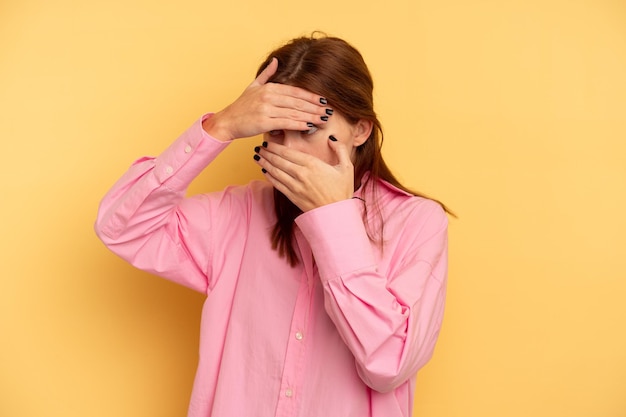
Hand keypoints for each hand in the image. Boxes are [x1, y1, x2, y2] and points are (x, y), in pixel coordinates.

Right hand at [203, 58, 329, 140]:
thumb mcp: (253, 86)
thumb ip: (267, 74)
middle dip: (315, 107)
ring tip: (323, 120)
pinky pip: (286, 122)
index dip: (311, 96)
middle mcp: (268, 96)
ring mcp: (266, 108)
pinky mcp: (264, 121)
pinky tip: (309, 126)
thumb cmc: (241, 106)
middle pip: (297, 102)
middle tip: (328, 112)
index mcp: (269, 87)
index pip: (295, 91)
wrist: (227, 121)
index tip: (323, 101)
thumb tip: (276, 60)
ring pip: (294, 112)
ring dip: (310, 117)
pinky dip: (299, 124)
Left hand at [254, 136, 354, 211]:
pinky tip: (264, 171)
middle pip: (279, 161)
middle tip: (259, 147)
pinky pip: (277, 184)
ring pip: (276, 172)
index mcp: (313, 165)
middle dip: (267, 153)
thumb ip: (340, 149)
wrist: (336, 213)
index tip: (269, 142)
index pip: (289, 153)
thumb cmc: (342, 190)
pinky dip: (269, 177)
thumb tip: (331, 138)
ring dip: (265, 163)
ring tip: (257, 157)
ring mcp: (295, 187)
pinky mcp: (293, 197)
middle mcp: (301, 175)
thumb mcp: (347, 167)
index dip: (276, 147)